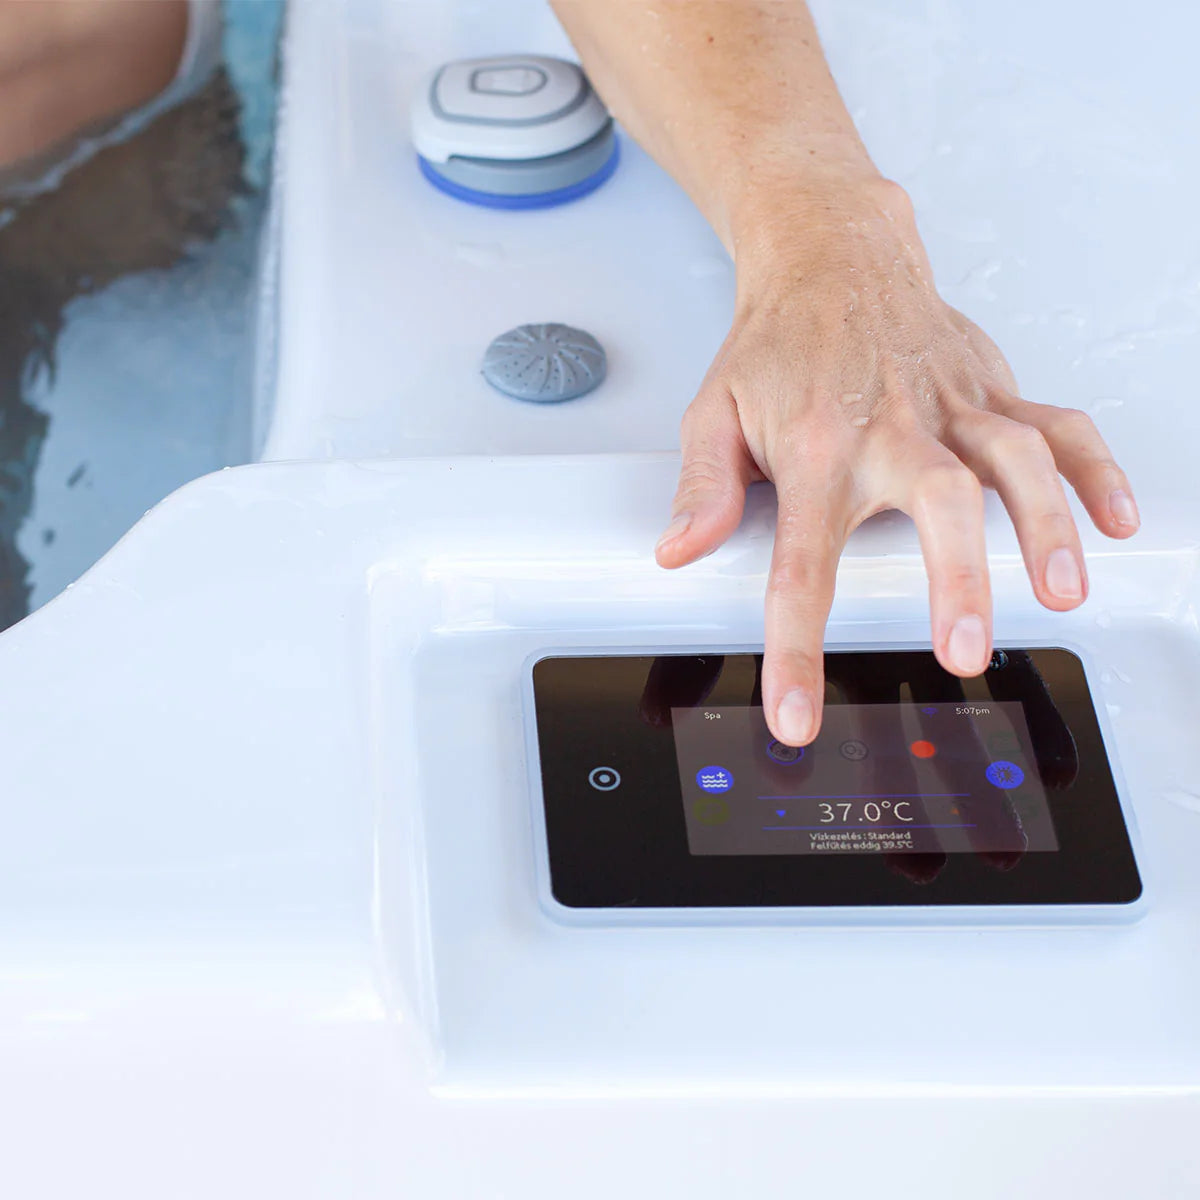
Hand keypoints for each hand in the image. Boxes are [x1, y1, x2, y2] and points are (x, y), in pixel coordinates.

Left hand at [655, 177, 1139, 747]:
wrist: (832, 255)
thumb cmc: (776, 343)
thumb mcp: (713, 413)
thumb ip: (701, 488)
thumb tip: (679, 553)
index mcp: (816, 449)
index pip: (801, 565)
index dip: (797, 650)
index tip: (798, 714)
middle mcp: (891, 428)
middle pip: (935, 502)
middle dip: (955, 578)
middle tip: (963, 650)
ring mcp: (950, 407)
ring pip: (1014, 459)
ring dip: (1045, 525)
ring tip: (1061, 590)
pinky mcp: (990, 391)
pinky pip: (1058, 426)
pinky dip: (1095, 470)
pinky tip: (1115, 518)